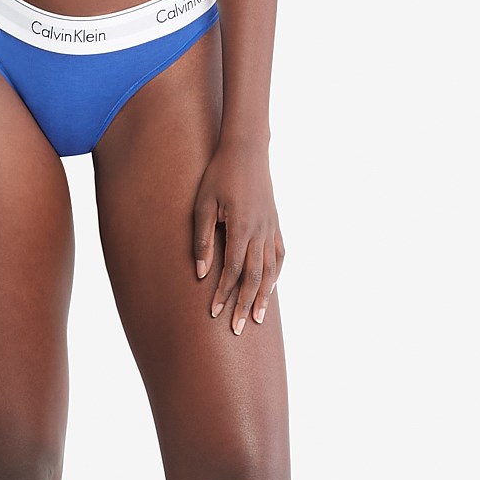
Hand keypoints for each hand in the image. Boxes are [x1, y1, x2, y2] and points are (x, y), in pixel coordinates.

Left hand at [193, 140, 283, 333]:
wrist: (246, 150)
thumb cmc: (219, 175)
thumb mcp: (202, 205)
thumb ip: (202, 240)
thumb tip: (200, 273)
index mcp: (242, 229)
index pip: (232, 271)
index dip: (223, 294)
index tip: (214, 312)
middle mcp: (260, 232)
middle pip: (253, 277)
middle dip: (245, 305)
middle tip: (239, 329)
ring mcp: (271, 228)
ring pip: (270, 270)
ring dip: (263, 296)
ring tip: (258, 318)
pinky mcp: (275, 223)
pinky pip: (279, 255)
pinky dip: (275, 274)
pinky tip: (270, 286)